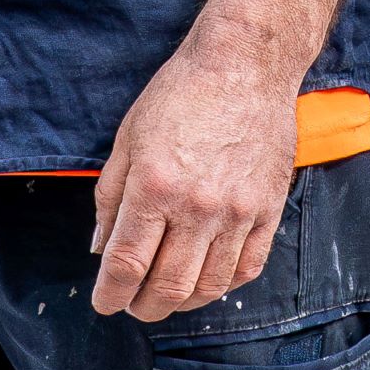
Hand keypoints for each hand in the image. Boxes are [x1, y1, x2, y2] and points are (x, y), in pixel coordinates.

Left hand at [89, 38, 295, 319]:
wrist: (246, 63)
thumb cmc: (181, 93)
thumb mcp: (128, 138)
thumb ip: (110, 197)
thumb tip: (100, 247)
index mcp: (154, 186)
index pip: (125, 264)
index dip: (110, 293)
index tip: (104, 301)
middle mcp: (197, 206)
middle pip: (167, 288)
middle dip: (141, 306)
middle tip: (132, 302)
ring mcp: (237, 212)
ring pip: (208, 287)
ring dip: (181, 302)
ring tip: (167, 294)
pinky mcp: (268, 209)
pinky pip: (247, 268)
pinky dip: (223, 284)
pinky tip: (206, 277)